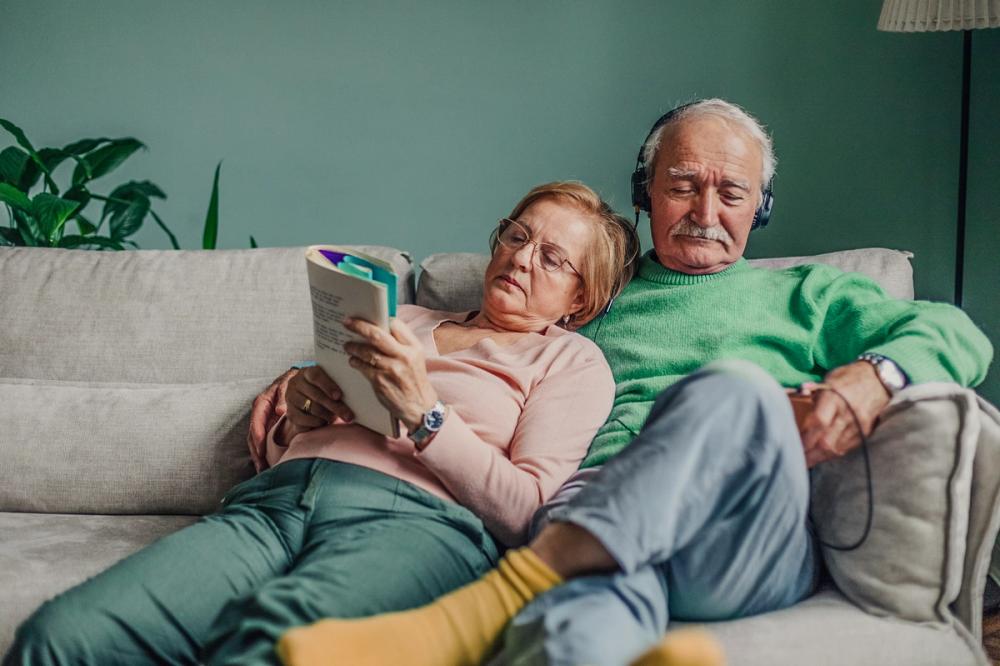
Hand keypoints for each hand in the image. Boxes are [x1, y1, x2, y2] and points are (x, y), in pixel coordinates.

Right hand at [247, 368, 297, 471]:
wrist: (294, 377)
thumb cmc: (290, 380)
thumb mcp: (286, 383)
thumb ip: (282, 395)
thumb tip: (279, 410)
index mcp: (261, 403)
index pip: (256, 423)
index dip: (258, 438)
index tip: (261, 451)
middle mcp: (259, 413)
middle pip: (253, 435)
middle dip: (256, 452)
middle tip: (260, 467)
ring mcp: (263, 420)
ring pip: (256, 440)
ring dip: (258, 455)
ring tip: (263, 469)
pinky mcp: (269, 425)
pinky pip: (264, 440)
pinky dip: (265, 451)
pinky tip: (269, 463)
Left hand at [344, 317, 437, 432]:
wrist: (420, 407)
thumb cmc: (414, 381)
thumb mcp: (415, 358)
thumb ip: (402, 344)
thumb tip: (382, 328)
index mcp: (414, 347)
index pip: (395, 325)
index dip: (380, 319)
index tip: (367, 316)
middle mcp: (404, 356)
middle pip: (377, 335)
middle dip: (360, 326)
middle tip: (347, 322)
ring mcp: (392, 369)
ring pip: (367, 351)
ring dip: (353, 347)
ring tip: (347, 346)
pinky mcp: (381, 381)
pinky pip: (363, 367)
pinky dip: (355, 362)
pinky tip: (353, 361)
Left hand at [800, 361, 890, 467]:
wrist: (881, 380)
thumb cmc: (850, 377)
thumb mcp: (829, 378)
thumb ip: (812, 390)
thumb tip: (798, 394)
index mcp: (835, 397)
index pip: (819, 421)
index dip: (805, 435)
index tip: (792, 442)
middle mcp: (848, 414)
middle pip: (826, 441)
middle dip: (809, 453)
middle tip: (795, 459)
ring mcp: (858, 425)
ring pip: (836, 448)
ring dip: (818, 458)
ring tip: (805, 463)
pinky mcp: (865, 432)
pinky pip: (846, 448)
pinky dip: (832, 454)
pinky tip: (821, 457)